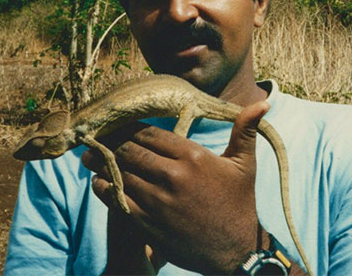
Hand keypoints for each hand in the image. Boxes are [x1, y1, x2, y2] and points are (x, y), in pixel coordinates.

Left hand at [82, 101, 270, 273]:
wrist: (236, 249)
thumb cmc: (240, 203)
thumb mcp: (245, 164)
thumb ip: (245, 130)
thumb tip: (263, 101)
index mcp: (193, 156)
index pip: (150, 133)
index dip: (129, 127)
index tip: (116, 125)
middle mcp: (173, 175)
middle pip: (130, 150)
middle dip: (109, 142)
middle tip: (95, 137)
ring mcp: (159, 200)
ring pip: (120, 173)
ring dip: (101, 163)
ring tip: (88, 156)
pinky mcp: (150, 222)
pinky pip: (118, 200)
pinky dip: (104, 188)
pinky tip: (97, 181)